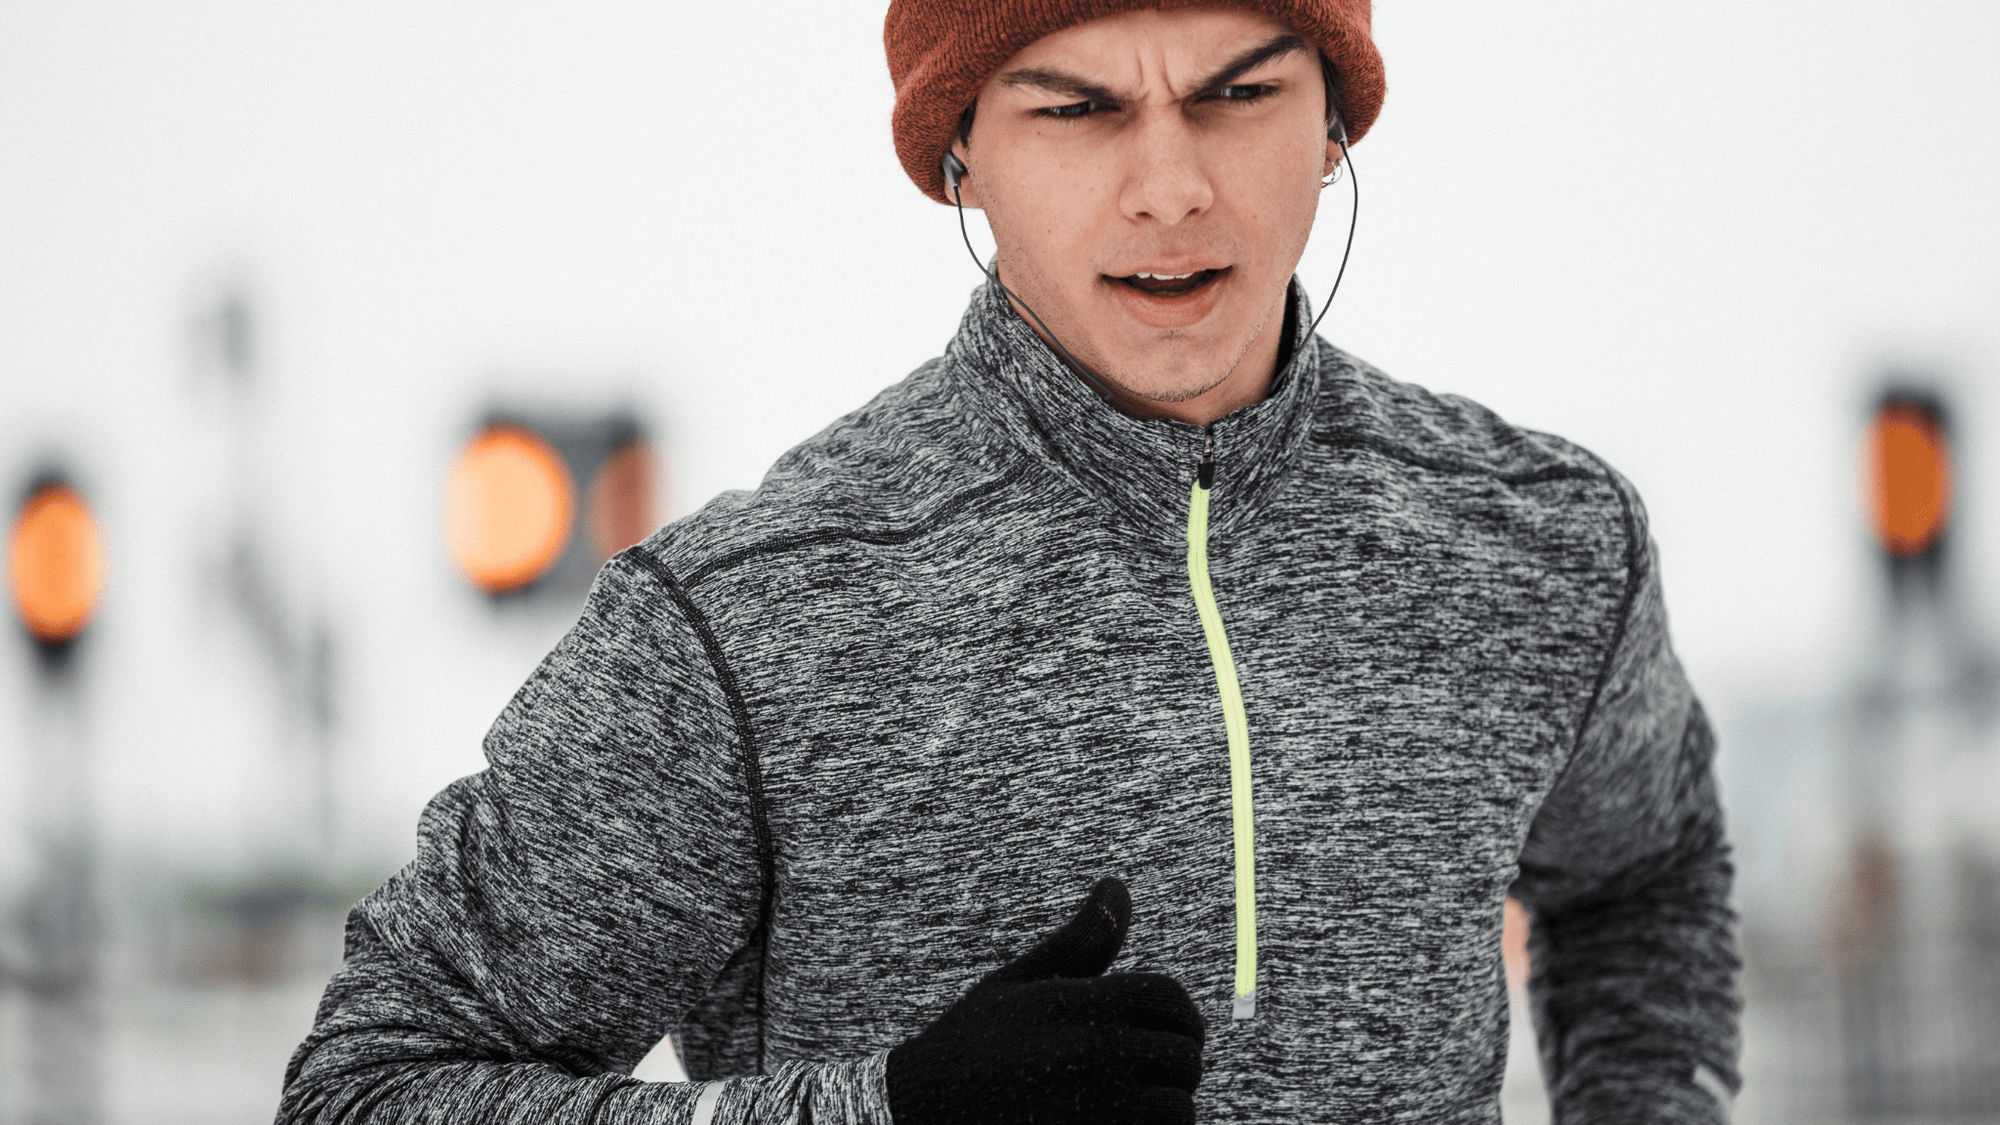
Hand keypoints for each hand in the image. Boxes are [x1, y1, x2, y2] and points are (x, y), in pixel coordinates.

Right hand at [886, 877, 1203, 1123]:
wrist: (914, 1115)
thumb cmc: (971, 1048)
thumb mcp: (1017, 985)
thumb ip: (1079, 941)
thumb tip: (1118, 883)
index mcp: (1072, 1004)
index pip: (1168, 996)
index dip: (1182, 1015)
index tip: (1174, 1032)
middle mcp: (1087, 1054)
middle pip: (1182, 1054)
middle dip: (1175, 1064)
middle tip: (1151, 1075)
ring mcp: (1090, 1110)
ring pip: (1177, 1108)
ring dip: (1166, 1108)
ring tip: (1134, 1107)